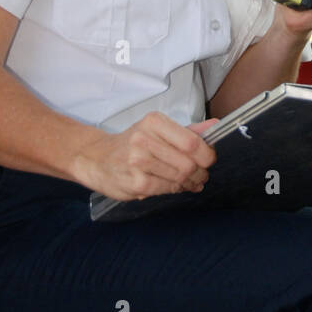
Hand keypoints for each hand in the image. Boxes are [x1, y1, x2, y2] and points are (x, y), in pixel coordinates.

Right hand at [72, 112, 218, 201]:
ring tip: (190, 182)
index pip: (192, 141)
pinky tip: (177, 187)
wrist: (96, 159)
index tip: (208, 160)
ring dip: (190, 182)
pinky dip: (177, 189)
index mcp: (154, 122)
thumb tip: (215, 126)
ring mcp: (138, 161)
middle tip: (201, 176)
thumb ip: (186, 131)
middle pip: (189, 161)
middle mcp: (144, 138)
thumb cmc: (131, 144)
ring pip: (180, 176)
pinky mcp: (135, 181)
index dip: (207, 155)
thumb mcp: (157, 131)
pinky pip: (167, 188)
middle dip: (200, 172)